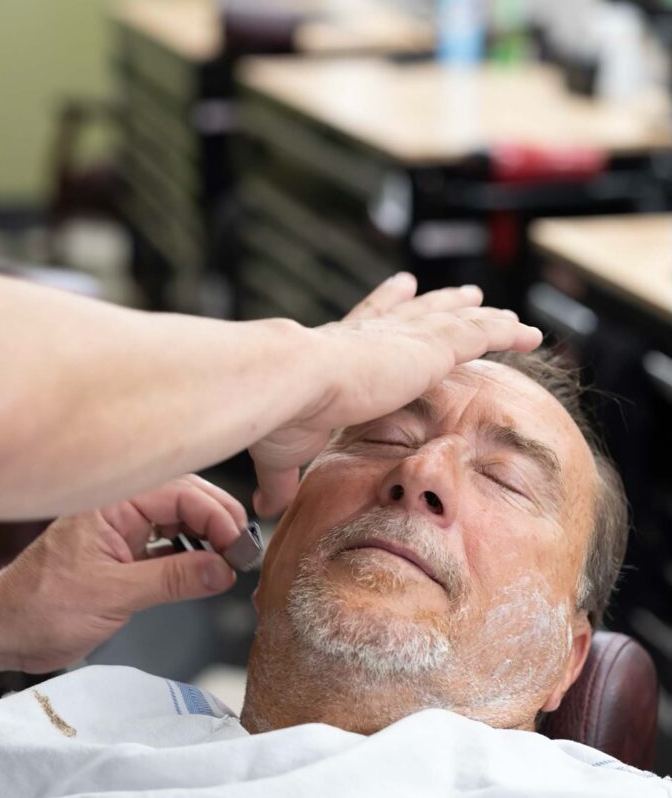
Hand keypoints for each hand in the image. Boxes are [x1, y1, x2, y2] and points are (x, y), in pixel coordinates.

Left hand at [0, 475, 246, 672]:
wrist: (8, 632)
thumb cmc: (40, 609)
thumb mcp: (114, 595)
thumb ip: (173, 579)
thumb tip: (221, 569)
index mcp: (112, 503)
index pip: (181, 493)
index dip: (217, 517)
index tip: (239, 547)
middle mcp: (120, 508)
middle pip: (187, 498)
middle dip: (220, 520)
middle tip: (242, 552)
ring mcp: (123, 528)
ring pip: (182, 518)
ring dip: (210, 536)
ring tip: (228, 561)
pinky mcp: (126, 551)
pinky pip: (170, 541)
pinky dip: (193, 553)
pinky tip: (206, 569)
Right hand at [250, 276, 541, 516]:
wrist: (293, 385)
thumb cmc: (280, 414)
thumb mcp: (285, 453)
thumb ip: (282, 480)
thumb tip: (268, 509)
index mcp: (341, 351)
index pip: (370, 324)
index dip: (385, 306)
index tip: (400, 288)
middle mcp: (376, 336)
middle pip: (418, 313)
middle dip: (439, 303)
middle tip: (462, 294)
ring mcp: (406, 339)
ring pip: (456, 320)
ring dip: (479, 314)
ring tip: (501, 309)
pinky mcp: (432, 347)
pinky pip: (484, 334)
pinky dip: (508, 332)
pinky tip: (529, 332)